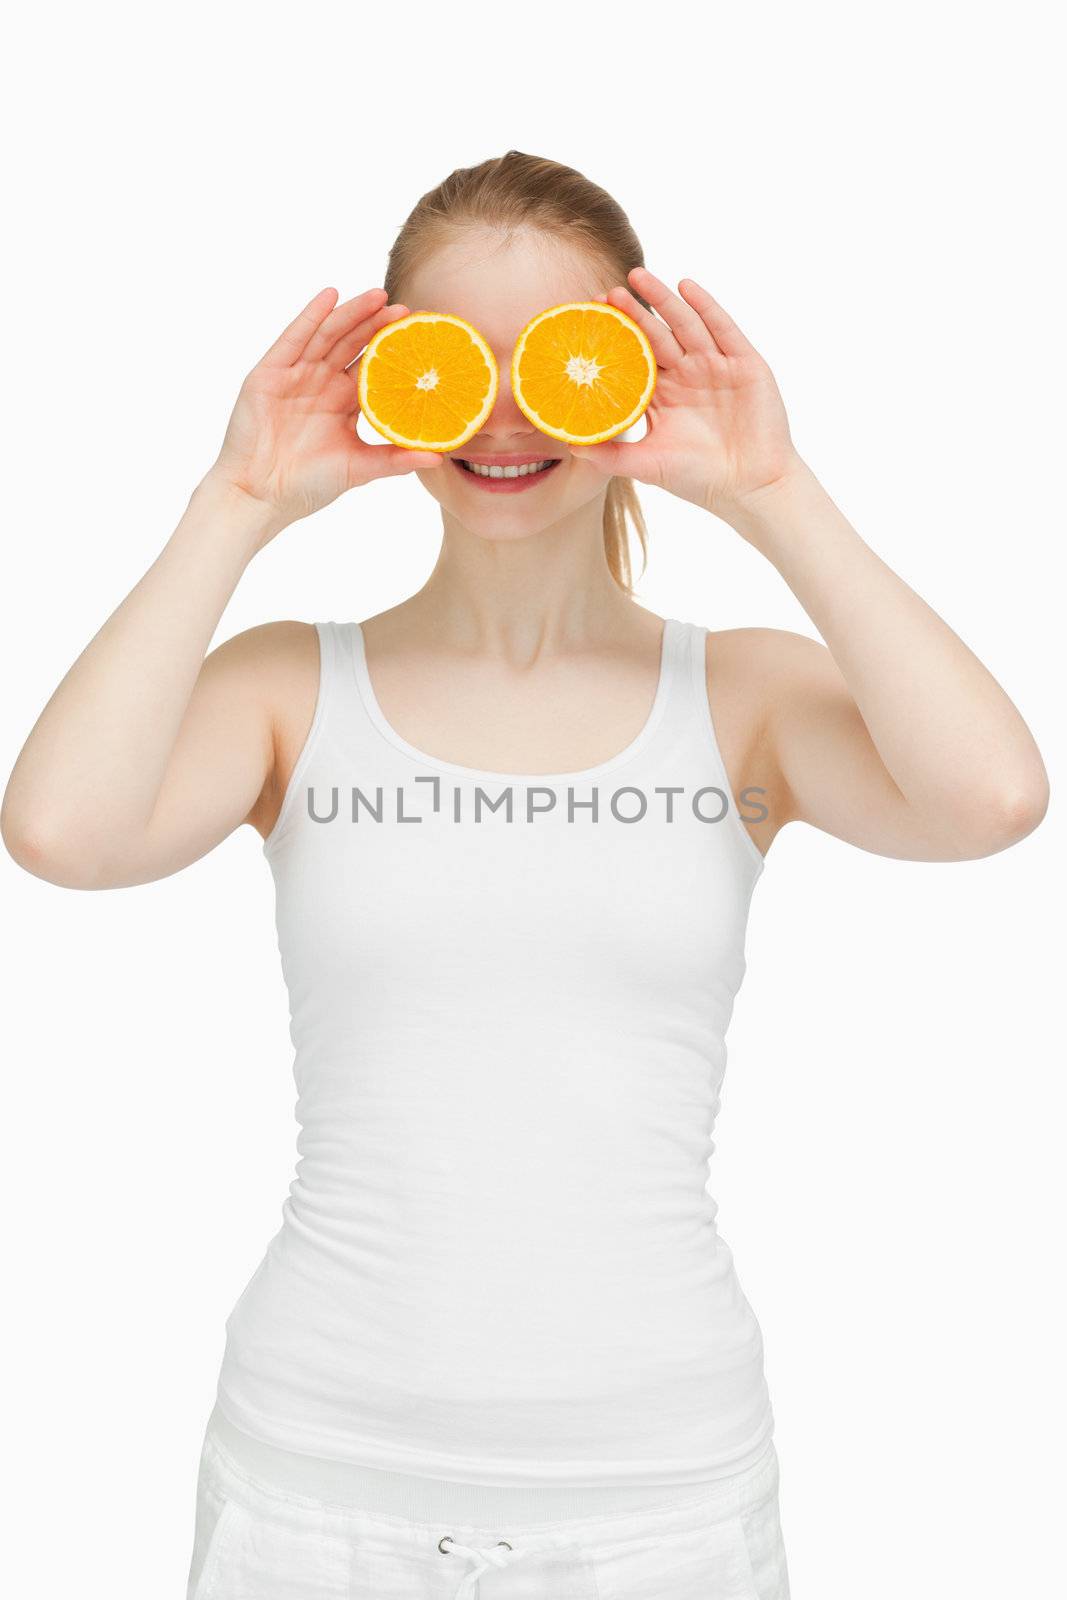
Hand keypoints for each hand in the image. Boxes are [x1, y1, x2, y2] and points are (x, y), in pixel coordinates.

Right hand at [207, 286, 442, 531]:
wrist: (261, 495)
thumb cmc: (308, 485)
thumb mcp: (359, 468)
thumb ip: (395, 459)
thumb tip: (438, 456)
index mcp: (343, 403)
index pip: (372, 367)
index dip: (393, 350)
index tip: (421, 336)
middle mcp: (321, 384)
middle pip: (352, 345)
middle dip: (376, 324)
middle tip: (405, 309)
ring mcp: (295, 376)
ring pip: (327, 335)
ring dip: (351, 313)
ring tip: (378, 295)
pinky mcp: (270, 373)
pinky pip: (294, 338)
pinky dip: (311, 316)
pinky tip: (330, 295)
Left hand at [572, 267, 802, 518]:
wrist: (750, 487)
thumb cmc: (698, 478)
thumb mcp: (647, 465)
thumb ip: (609, 454)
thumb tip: (569, 444)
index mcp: (664, 395)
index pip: (635, 358)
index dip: (615, 338)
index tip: (589, 319)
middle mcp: (688, 375)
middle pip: (657, 335)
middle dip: (633, 312)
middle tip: (608, 292)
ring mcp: (716, 367)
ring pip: (686, 324)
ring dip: (663, 299)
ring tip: (638, 276)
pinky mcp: (744, 364)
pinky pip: (722, 328)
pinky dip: (705, 306)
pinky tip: (686, 286)